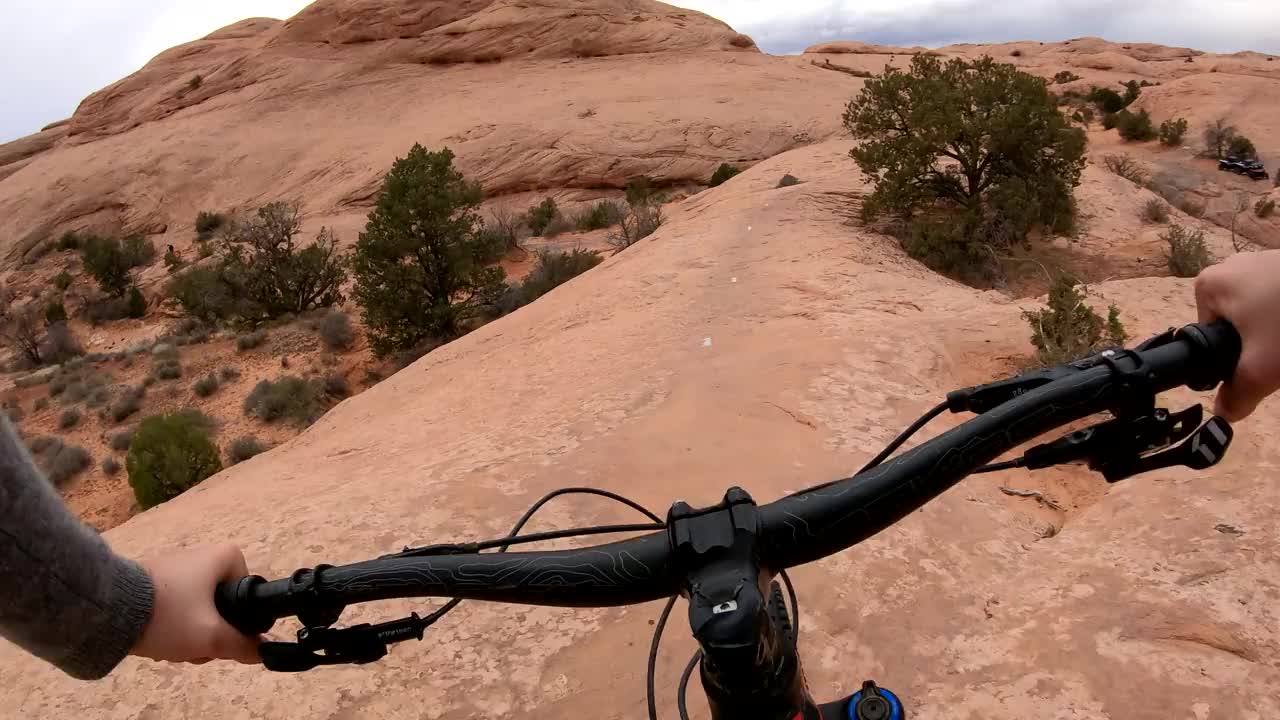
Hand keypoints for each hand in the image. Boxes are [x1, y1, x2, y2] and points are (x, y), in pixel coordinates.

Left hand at [130, 545, 260, 664]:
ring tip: (173, 646)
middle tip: (197, 647)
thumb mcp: (211, 637)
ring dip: (189, 631)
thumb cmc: (170, 615)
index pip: (247, 590)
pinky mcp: (150, 578)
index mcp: (223, 556)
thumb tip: (260, 652)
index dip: (239, 617)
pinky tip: (157, 638)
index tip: (223, 633)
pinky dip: (170, 622)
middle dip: (210, 630)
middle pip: (220, 602)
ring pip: (195, 607)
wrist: (109, 609)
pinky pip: (173, 603)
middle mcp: (201, 553)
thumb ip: (241, 646)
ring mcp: (173, 565)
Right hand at [1195, 250, 1279, 420]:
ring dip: (1276, 331)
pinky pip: (1279, 298)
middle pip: (1235, 322)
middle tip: (1279, 354)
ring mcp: (1264, 259)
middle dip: (1257, 343)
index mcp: (1209, 285)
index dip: (1230, 358)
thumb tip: (1223, 413)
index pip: (1207, 335)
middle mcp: (1231, 266)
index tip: (1259, 362)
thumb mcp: (1262, 368)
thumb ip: (1238, 395)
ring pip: (1261, 310)